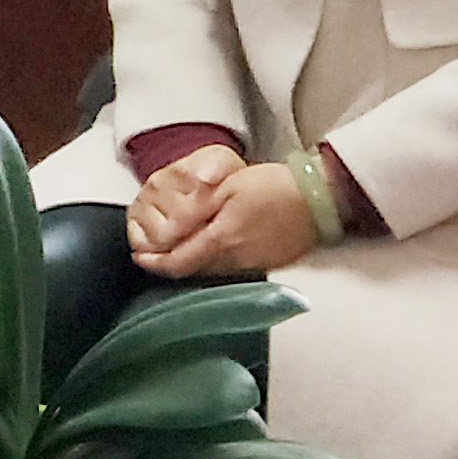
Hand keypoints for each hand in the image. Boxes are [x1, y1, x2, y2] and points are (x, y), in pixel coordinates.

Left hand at [128, 159, 319, 279]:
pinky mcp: (264, 264)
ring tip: (175, 248)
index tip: (139, 256)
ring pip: (209, 271)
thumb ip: (195, 210)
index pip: (177, 263)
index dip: (154, 263)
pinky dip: (211, 261)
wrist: (318, 198)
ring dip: (189, 263)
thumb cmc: (273, 187)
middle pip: (191, 270)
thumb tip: (166, 230)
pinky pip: (228, 269)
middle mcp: (234, 260)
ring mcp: (251, 265)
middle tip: (151, 252)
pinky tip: (209, 248)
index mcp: (221, 240)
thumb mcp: (227, 188)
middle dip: (168, 263)